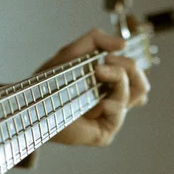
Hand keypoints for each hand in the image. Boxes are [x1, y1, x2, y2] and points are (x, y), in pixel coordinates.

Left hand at [36, 29, 150, 145]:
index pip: (136, 76)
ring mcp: (110, 118)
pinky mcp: (104, 133)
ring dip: (119, 77)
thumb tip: (123, 44)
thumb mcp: (74, 52)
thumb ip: (97, 40)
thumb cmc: (50, 82)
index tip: (110, 54)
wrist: (32, 102)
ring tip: (98, 71)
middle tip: (106, 61)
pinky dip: (111, 102)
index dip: (132, 63)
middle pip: (142, 84)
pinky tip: (98, 101)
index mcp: (110, 86)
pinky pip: (119, 113)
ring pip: (137, 94)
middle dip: (129, 66)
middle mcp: (113, 102)